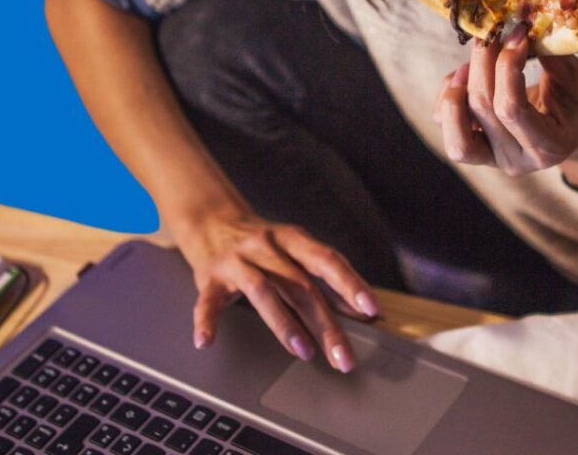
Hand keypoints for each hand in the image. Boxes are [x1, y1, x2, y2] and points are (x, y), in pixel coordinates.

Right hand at [170, 208, 379, 373]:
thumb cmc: (263, 243)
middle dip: (324, 322)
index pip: (327, 260)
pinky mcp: (210, 278)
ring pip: (262, 291)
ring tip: (304, 351)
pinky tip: (206, 341)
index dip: (350, 284)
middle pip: (300, 284)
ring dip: (284, 323)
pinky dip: (206, 321)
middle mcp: (266, 246)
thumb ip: (324, 279)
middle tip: (342, 357)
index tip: (371, 310)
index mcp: (292, 238)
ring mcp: (237, 261)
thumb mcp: (295, 250)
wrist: (212, 220)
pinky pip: (207, 301)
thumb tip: (362, 310)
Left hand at [433, 23, 577, 175]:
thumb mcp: (577, 79)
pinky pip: (445, 123)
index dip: (507, 66)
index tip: (518, 33)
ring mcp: (492, 158)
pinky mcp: (475, 149)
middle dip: (484, 62)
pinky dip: (447, 94)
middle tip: (494, 32)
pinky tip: (465, 74)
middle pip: (482, 109)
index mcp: (548, 147)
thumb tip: (521, 22)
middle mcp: (516, 159)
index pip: (512, 109)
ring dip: (457, 86)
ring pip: (455, 128)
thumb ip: (551, 56)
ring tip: (472, 62)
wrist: (577, 134)